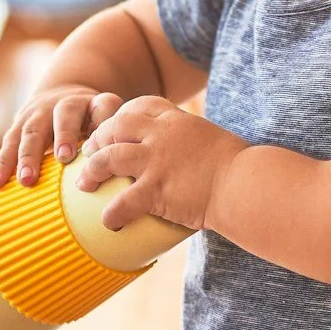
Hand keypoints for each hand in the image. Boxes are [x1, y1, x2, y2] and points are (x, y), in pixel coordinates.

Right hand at [0, 85, 123, 187]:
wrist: (61, 97)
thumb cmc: (91, 124)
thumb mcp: (107, 125)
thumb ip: (114, 143)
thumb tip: (126, 178)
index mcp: (94, 103)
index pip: (104, 106)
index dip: (104, 120)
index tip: (103, 142)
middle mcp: (65, 104)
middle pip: (65, 116)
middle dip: (64, 136)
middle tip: (64, 158)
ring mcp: (39, 113)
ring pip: (32, 131)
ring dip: (28, 156)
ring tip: (27, 180)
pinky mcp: (19, 125)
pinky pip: (8, 144)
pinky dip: (2, 164)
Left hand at [73, 97, 243, 232]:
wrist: (246, 185)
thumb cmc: (239, 168)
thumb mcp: (212, 140)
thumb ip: (193, 141)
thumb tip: (191, 154)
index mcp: (177, 120)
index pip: (139, 106)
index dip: (121, 116)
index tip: (114, 129)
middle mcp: (162, 135)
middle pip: (115, 127)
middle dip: (98, 140)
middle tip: (90, 155)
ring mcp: (156, 161)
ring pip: (108, 158)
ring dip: (92, 171)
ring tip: (84, 185)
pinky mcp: (156, 190)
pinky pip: (122, 202)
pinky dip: (112, 213)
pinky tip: (109, 223)